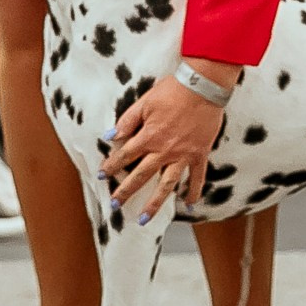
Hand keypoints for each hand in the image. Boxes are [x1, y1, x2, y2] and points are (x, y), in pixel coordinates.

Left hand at [101, 68, 232, 219]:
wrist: (203, 86)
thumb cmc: (173, 91)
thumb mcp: (145, 102)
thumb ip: (127, 121)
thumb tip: (110, 135)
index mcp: (148, 137)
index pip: (124, 156)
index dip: (111, 165)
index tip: (102, 174)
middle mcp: (164, 151)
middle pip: (141, 176)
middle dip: (126, 191)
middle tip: (115, 205)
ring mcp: (183, 155)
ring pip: (166, 185)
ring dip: (155, 203)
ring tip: (145, 219)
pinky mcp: (199, 154)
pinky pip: (196, 177)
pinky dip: (193, 191)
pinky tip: (188, 204)